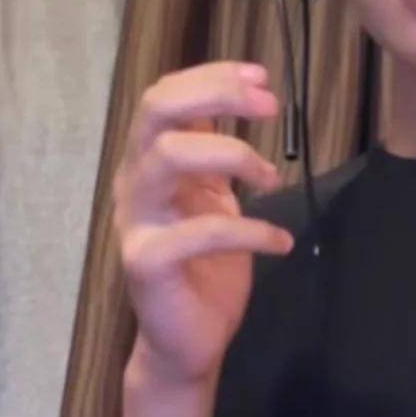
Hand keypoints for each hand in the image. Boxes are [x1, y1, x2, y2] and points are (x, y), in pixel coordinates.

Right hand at [113, 61, 292, 387]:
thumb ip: (218, 148)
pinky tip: (280, 242)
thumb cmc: (207, 261)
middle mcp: (135, 182)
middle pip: (157, 111)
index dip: (212, 77)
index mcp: (150, 160)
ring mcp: (137, 221)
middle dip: (217, 95)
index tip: (262, 77)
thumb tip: (245, 92)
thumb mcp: (215, 193)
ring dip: (233, 154)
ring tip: (272, 179)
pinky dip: (251, 230)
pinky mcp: (147, 263)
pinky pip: (199, 231)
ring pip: (168, 156)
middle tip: (271, 106)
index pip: (164, 96)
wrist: (189, 339)